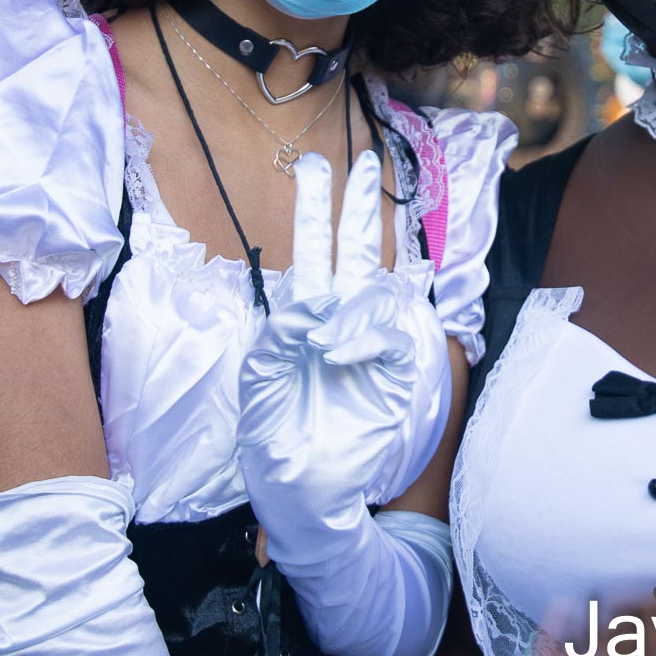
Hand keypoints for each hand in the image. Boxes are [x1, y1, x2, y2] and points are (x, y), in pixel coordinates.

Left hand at [237, 150, 447, 557]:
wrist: (304, 494)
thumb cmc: (275, 440)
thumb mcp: (259, 382)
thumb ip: (280, 336)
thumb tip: (316, 304)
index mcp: (301, 319)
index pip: (312, 252)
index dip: (314, 210)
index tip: (314, 166)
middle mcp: (338, 322)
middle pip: (353, 251)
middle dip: (356, 207)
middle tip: (362, 161)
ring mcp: (370, 345)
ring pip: (376, 287)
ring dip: (355, 287)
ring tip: (325, 330)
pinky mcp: (396, 372)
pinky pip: (390, 334)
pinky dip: (364, 334)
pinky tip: (337, 351)